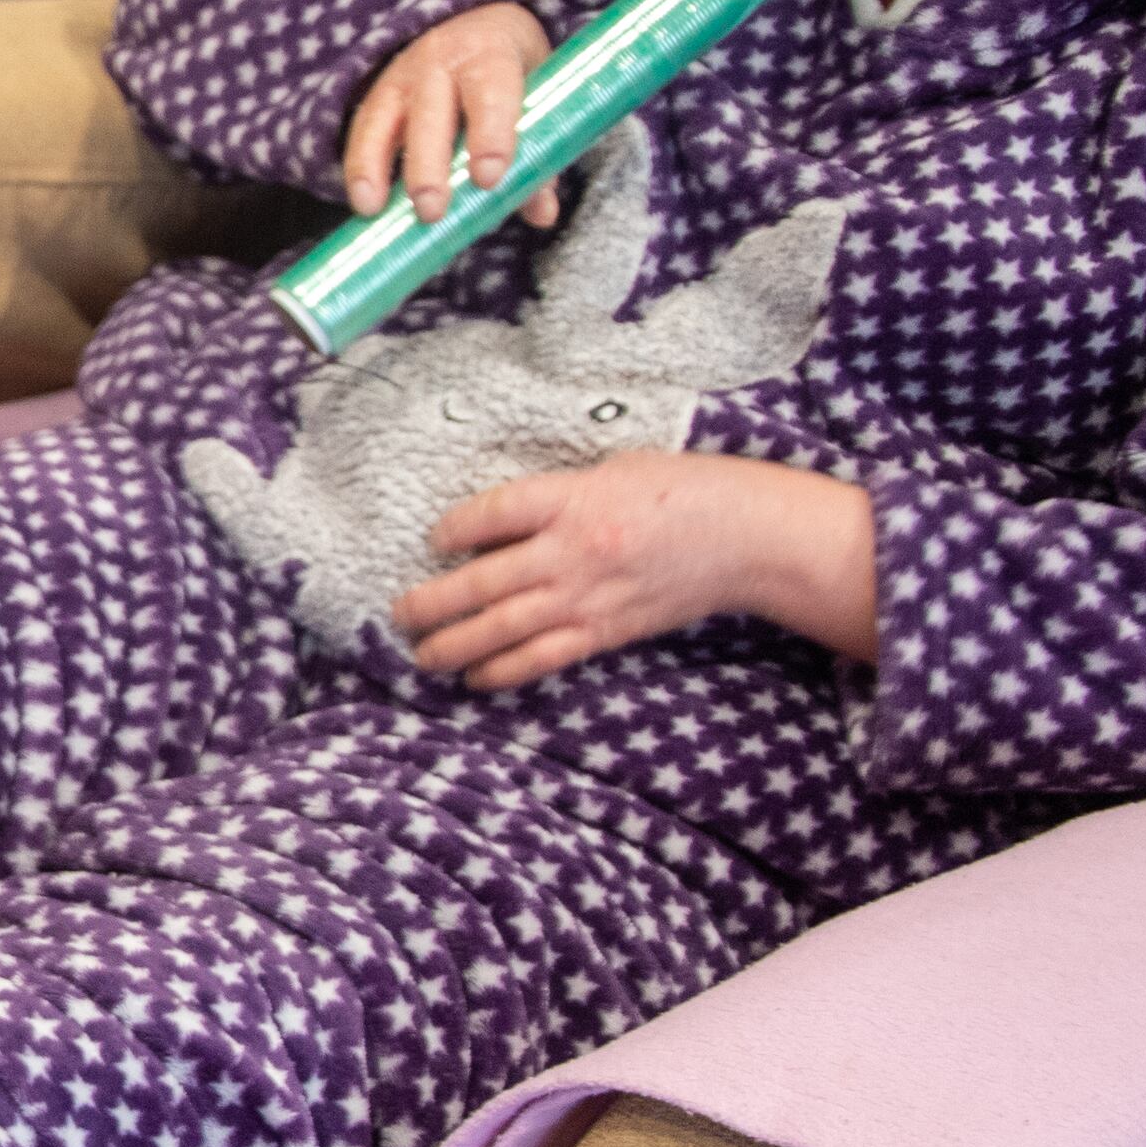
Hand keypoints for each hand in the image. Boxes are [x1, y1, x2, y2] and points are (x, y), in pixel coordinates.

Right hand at [342, 2, 562, 228]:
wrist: (472, 21)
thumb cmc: (511, 69)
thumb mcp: (537, 92)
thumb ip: (538, 152)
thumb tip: (542, 213)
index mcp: (491, 53)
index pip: (492, 91)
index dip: (490, 134)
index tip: (488, 178)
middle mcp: (441, 60)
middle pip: (432, 112)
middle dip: (428, 164)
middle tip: (431, 209)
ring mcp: (402, 77)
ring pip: (386, 120)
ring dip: (378, 167)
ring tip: (375, 209)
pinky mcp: (377, 95)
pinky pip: (363, 132)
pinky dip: (359, 167)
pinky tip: (364, 202)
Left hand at [398, 454, 879, 686]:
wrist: (746, 538)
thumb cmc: (683, 490)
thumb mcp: (614, 469)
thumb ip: (559, 494)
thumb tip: (502, 522)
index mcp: (573, 496)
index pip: (491, 514)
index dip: (453, 529)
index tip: (434, 540)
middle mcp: (571, 549)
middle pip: (481, 581)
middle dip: (432, 603)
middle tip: (399, 614)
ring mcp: (587, 595)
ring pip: (502, 627)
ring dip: (453, 645)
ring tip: (421, 654)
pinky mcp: (605, 631)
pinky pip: (543, 657)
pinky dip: (503, 670)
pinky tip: (475, 677)